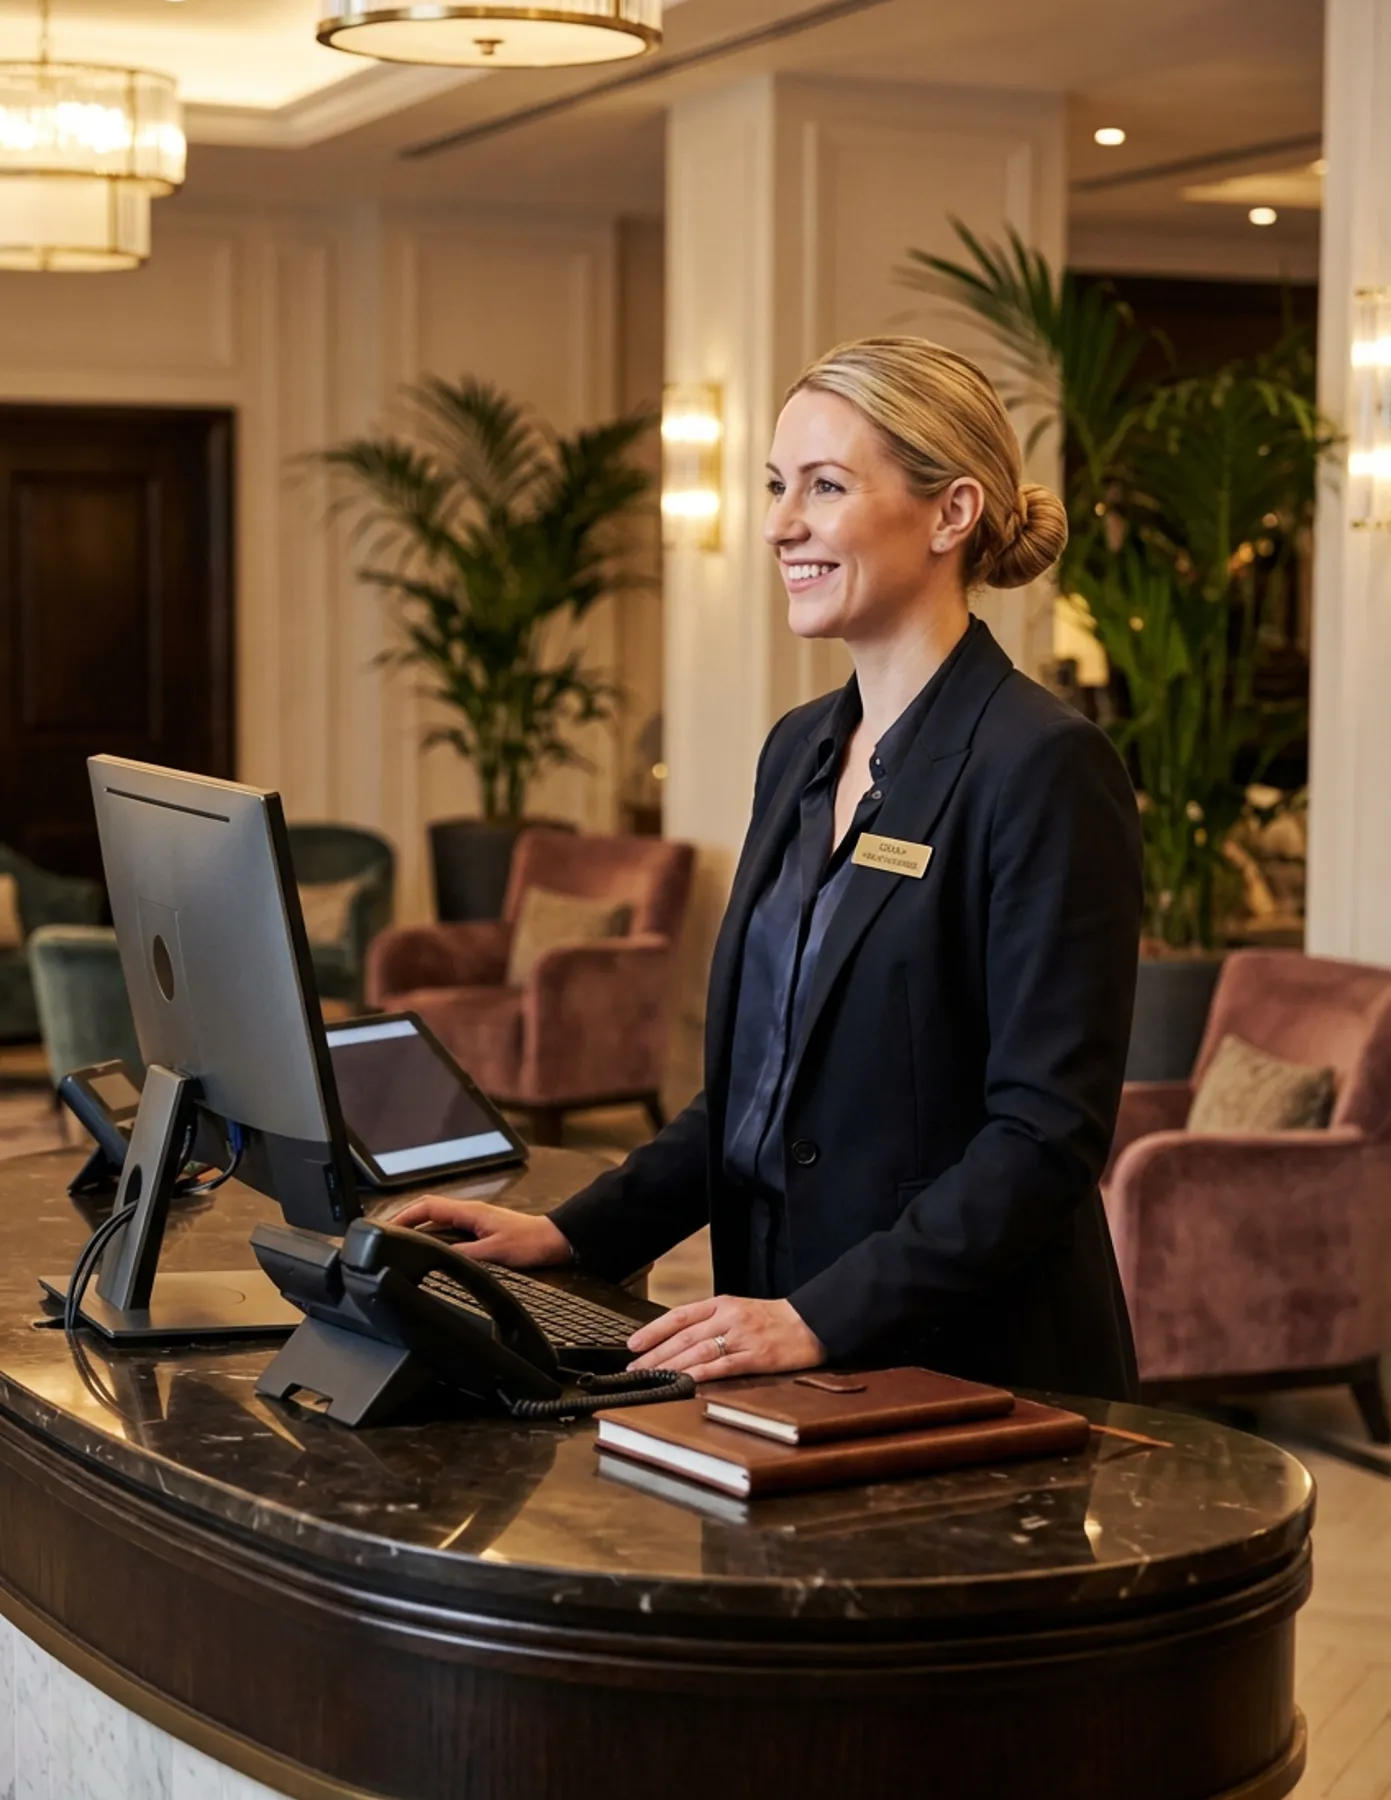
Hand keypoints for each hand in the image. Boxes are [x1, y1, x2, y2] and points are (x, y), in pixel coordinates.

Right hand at [386, 1196, 571, 1268]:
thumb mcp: (495, 1253)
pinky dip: (432, 1237)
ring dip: (417, 1228)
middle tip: (386, 1237)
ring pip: (437, 1221)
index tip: (387, 1228)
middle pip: (428, 1211)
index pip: (428, 1206)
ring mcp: (474, 1221)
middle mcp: (469, 1213)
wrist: (554, 1241)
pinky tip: (428, 1250)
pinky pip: (448, 1230)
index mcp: (469, 1211)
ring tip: (400, 1243)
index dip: (404, 1216)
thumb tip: (437, 1259)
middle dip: (404, 1221)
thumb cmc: (530, 1243)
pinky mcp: (479, 1232)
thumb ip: (466, 1256)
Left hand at [626, 1295, 825, 1382]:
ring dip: (670, 1366)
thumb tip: (678, 1341)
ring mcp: (742, 1337)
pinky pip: (723, 1367)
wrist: (811, 1322)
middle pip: (684, 1337)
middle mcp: (729, 1318)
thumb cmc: (774, 1320)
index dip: (653, 1330)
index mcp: (722, 1304)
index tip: (633, 1344)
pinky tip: (685, 1382)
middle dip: (655, 1354)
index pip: (679, 1316)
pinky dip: (701, 1375)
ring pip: (698, 1352)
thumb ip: (711, 1322)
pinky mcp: (756, 1357)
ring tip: (651, 1378)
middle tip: (634, 1369)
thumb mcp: (739, 1310)